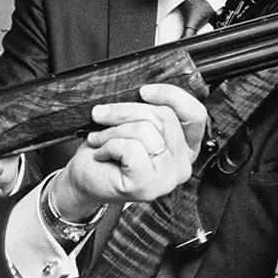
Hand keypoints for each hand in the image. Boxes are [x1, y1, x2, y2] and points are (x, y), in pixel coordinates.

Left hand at [53, 83, 206, 218]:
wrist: (82, 177)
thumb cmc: (106, 150)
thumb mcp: (135, 122)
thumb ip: (151, 110)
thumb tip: (148, 91)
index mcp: (186, 146)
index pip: (195, 114)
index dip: (171, 95)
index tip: (144, 91)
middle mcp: (182, 164)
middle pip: (164, 117)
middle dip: (125, 111)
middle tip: (102, 117)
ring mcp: (167, 178)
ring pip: (146, 130)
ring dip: (113, 131)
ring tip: (100, 139)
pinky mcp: (147, 186)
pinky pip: (131, 148)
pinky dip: (109, 145)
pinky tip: (102, 153)